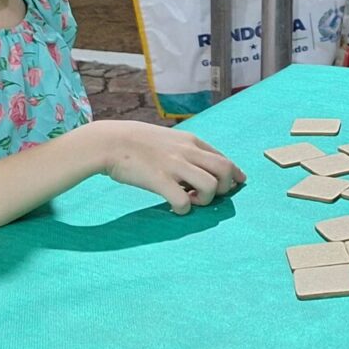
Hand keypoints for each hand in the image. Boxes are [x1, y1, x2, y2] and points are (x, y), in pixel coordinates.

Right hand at [81, 121, 243, 213]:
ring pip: (210, 186)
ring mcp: (174, 166)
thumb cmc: (136, 141)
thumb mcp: (168, 138)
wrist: (109, 141)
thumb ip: (185, 150)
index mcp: (190, 141)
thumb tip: (199, 164)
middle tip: (210, 196)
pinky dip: (183, 209)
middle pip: (225, 170)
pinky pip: (183, 201)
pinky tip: (174, 208)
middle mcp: (187, 152)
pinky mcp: (159, 180)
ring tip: (190, 201)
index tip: (239, 182)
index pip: (223, 157)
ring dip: (205, 199)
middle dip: (226, 187)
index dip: (234, 173)